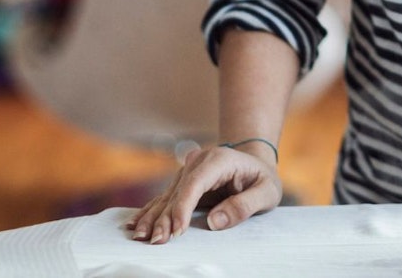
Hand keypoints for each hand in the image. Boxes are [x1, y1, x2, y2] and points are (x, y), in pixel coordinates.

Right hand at [127, 144, 282, 243]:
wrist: (255, 163)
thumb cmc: (262, 179)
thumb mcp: (266, 192)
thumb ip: (244, 206)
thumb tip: (214, 222)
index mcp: (219, 160)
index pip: (195, 184)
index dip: (183, 207)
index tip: (178, 230)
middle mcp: (198, 162)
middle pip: (177, 192)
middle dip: (164, 218)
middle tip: (156, 241)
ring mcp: (187, 170)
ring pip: (166, 197)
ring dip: (153, 217)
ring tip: (140, 236)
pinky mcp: (182, 182)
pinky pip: (164, 198)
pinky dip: (150, 212)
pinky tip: (134, 224)